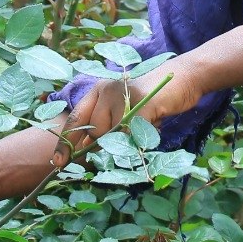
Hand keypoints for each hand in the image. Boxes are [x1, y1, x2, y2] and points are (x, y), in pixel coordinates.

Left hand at [61, 66, 198, 160]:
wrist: (183, 78)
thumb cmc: (152, 100)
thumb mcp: (123, 110)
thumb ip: (106, 127)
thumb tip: (86, 152)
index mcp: (98, 91)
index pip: (76, 119)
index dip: (66, 143)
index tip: (59, 162)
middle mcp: (107, 89)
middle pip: (96, 132)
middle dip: (108, 143)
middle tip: (127, 137)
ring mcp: (124, 95)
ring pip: (115, 135)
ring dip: (129, 138)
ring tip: (145, 124)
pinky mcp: (143, 103)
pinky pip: (134, 134)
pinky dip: (142, 138)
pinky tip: (153, 125)